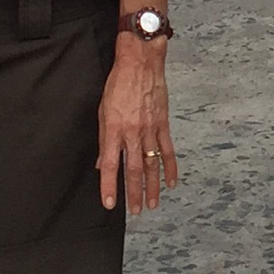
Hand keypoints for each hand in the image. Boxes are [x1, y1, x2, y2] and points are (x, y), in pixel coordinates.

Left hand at [99, 40, 178, 215]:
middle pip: (133, 170)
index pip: (110, 166)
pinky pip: (167, 151)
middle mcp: (132, 133)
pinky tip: (171, 182)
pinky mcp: (163, 124)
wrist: (141, 62)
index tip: (110, 204)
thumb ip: (104, 140)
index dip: (109, 187)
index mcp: (113, 130)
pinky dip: (170, 168)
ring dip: (152, 187)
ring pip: (151, 165)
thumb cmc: (119, 83)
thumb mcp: (102, 110)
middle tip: (135, 211)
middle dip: (133, 194)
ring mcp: (150, 130)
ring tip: (152, 204)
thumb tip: (102, 162)